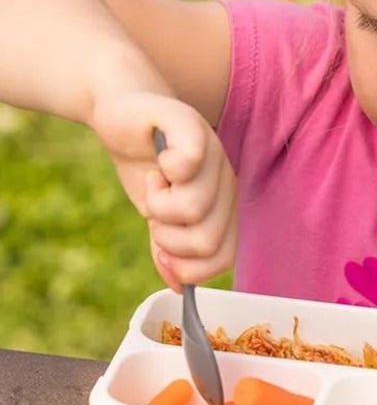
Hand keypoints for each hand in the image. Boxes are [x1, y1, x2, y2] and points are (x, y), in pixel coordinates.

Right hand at [89, 91, 237, 289]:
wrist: (122, 116)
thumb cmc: (145, 167)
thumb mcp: (157, 216)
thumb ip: (168, 251)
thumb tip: (177, 289)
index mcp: (224, 205)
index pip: (224, 257)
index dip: (189, 267)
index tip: (162, 251)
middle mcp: (227, 180)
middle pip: (207, 240)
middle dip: (168, 238)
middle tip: (155, 212)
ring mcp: (214, 153)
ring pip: (194, 209)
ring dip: (159, 205)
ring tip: (154, 184)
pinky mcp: (192, 128)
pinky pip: (187, 165)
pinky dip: (161, 174)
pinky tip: (157, 165)